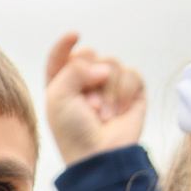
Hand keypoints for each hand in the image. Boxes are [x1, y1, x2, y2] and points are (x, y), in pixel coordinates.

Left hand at [43, 32, 148, 166]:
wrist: (100, 154)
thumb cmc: (73, 131)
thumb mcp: (58, 97)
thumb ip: (72, 69)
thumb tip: (103, 67)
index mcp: (62, 84)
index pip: (62, 56)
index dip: (65, 45)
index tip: (74, 35)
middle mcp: (85, 82)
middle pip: (90, 54)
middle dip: (90, 77)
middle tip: (89, 106)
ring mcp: (109, 86)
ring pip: (112, 63)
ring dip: (108, 90)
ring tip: (104, 114)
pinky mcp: (132, 92)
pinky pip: (131, 73)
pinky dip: (125, 92)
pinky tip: (120, 111)